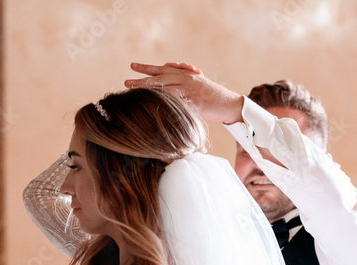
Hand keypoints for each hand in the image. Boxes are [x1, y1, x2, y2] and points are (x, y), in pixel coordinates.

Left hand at [124, 62, 244, 124]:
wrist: (230, 104)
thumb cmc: (212, 97)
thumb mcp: (197, 84)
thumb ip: (183, 81)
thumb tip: (168, 82)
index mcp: (185, 74)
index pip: (162, 69)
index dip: (146, 68)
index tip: (132, 66)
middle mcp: (186, 79)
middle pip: (160, 78)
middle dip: (141, 80)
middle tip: (126, 82)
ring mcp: (190, 90)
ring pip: (165, 89)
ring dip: (149, 91)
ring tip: (134, 92)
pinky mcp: (194, 102)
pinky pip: (176, 103)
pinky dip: (164, 104)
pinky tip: (152, 106)